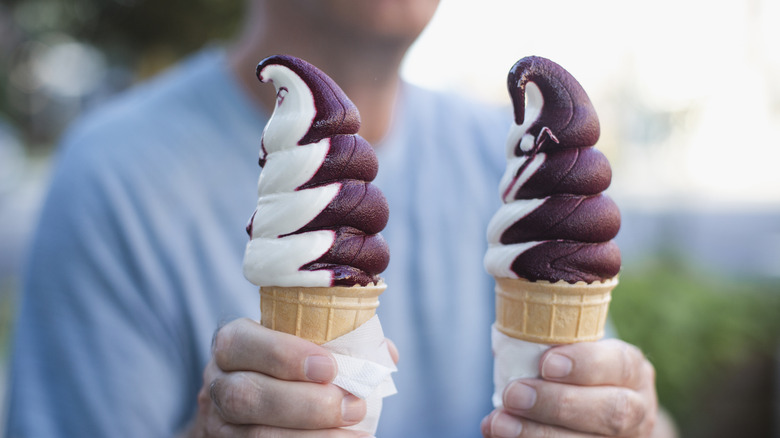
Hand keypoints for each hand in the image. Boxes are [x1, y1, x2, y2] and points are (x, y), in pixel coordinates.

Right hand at [183, 318, 382, 436]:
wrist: (254, 410)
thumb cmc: (291, 369)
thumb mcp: (304, 347)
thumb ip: (339, 343)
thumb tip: (386, 352)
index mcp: (232, 345)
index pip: (240, 343)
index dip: (282, 354)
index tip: (329, 367)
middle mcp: (217, 384)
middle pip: (245, 396)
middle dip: (305, 404)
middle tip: (353, 406)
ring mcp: (219, 426)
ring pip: (255, 436)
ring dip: (311, 437)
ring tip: (356, 434)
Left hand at [481, 339, 675, 436]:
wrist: (607, 422)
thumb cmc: (577, 374)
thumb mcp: (578, 352)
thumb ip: (553, 342)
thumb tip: (504, 328)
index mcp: (632, 371)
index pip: (619, 364)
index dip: (585, 364)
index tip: (546, 362)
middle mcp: (637, 410)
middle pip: (610, 412)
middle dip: (557, 404)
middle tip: (513, 395)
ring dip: (537, 435)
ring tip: (497, 424)